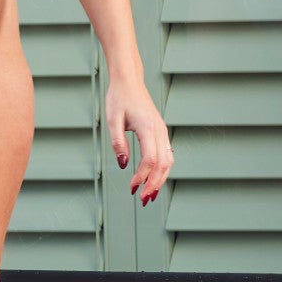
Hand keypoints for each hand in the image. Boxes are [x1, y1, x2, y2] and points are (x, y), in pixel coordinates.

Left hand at [106, 75, 172, 205]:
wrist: (129, 81)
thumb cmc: (119, 98)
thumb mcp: (112, 120)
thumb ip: (118, 143)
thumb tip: (124, 165)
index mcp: (148, 128)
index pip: (150, 160)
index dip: (142, 177)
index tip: (132, 188)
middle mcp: (159, 131)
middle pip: (164, 164)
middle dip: (155, 184)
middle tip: (143, 200)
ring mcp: (162, 131)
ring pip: (169, 161)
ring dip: (160, 180)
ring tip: (150, 195)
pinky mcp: (161, 132)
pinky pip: (167, 155)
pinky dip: (162, 170)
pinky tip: (152, 179)